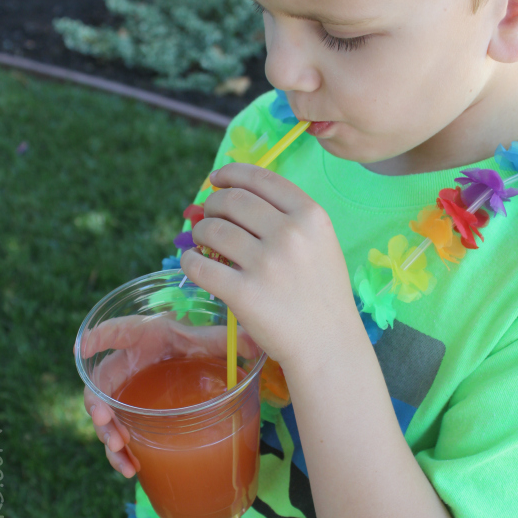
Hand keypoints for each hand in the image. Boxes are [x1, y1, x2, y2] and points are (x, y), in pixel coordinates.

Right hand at [78, 315, 258, 477]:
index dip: (100, 337)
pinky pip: (119, 432)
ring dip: (107, 435)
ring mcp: (129, 388)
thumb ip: (228, 341)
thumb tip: (255, 344)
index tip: (82, 347)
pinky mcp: (133, 411)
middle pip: (102, 381)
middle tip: (105, 423)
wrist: (196, 358)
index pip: (120, 332)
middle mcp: (131, 362)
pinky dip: (121, 452)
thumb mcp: (212, 340)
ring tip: (121, 454)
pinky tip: (132, 469)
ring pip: (106, 412)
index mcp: (148, 337)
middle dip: (97, 404)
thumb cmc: (200, 343)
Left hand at [180, 163, 359, 367]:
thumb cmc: (322, 294)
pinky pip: (200, 266)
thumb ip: (288, 218)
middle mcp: (290, 234)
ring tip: (202, 241)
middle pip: (233, 200)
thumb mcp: (321, 244)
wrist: (328, 345)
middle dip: (213, 204)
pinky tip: (193, 263)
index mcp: (311, 216)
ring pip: (213, 230)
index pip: (261, 178)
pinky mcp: (244, 294)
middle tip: (208, 216)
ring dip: (200, 231)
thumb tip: (235, 197)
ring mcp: (266, 264)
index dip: (232, 173)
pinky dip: (189, 261)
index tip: (217, 179)